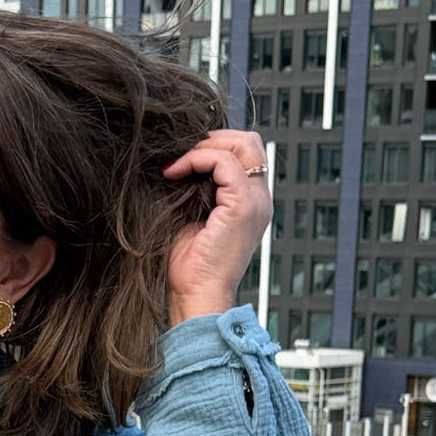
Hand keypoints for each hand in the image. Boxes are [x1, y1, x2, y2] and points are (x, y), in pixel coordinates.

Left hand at [161, 130, 271, 327]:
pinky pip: (224, 162)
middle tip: (180, 154)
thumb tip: (176, 162)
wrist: (195, 297)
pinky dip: (197, 159)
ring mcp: (255, 202)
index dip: (214, 146)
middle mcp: (259, 201)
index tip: (180, 160)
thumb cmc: (188, 269)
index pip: (245, 154)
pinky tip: (175, 172)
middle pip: (249, 142)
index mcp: (250, 204)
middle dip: (212, 139)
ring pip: (241, 145)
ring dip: (203, 147)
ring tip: (175, 164)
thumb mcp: (192, 220)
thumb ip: (196, 191)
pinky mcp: (242, 207)